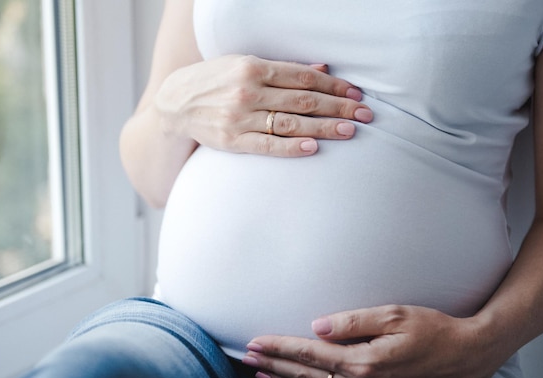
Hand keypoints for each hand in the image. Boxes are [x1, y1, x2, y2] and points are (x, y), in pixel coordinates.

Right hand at [155, 55, 372, 156]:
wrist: (176, 103)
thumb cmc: (216, 81)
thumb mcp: (244, 64)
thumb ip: (282, 69)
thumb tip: (321, 69)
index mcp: (253, 66)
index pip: (303, 76)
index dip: (333, 85)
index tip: (356, 93)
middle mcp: (248, 91)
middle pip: (303, 99)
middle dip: (338, 106)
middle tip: (365, 114)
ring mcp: (239, 117)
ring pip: (290, 123)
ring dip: (323, 127)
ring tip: (350, 131)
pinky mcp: (232, 140)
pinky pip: (267, 145)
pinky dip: (291, 147)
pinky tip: (313, 148)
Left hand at [242, 305, 509, 377]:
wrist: (468, 355)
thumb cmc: (434, 329)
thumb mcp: (394, 315)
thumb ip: (353, 322)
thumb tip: (317, 326)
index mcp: (364, 361)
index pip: (309, 354)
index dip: (279, 348)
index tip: (254, 342)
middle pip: (306, 376)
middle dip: (273, 366)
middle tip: (245, 358)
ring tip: (259, 375)